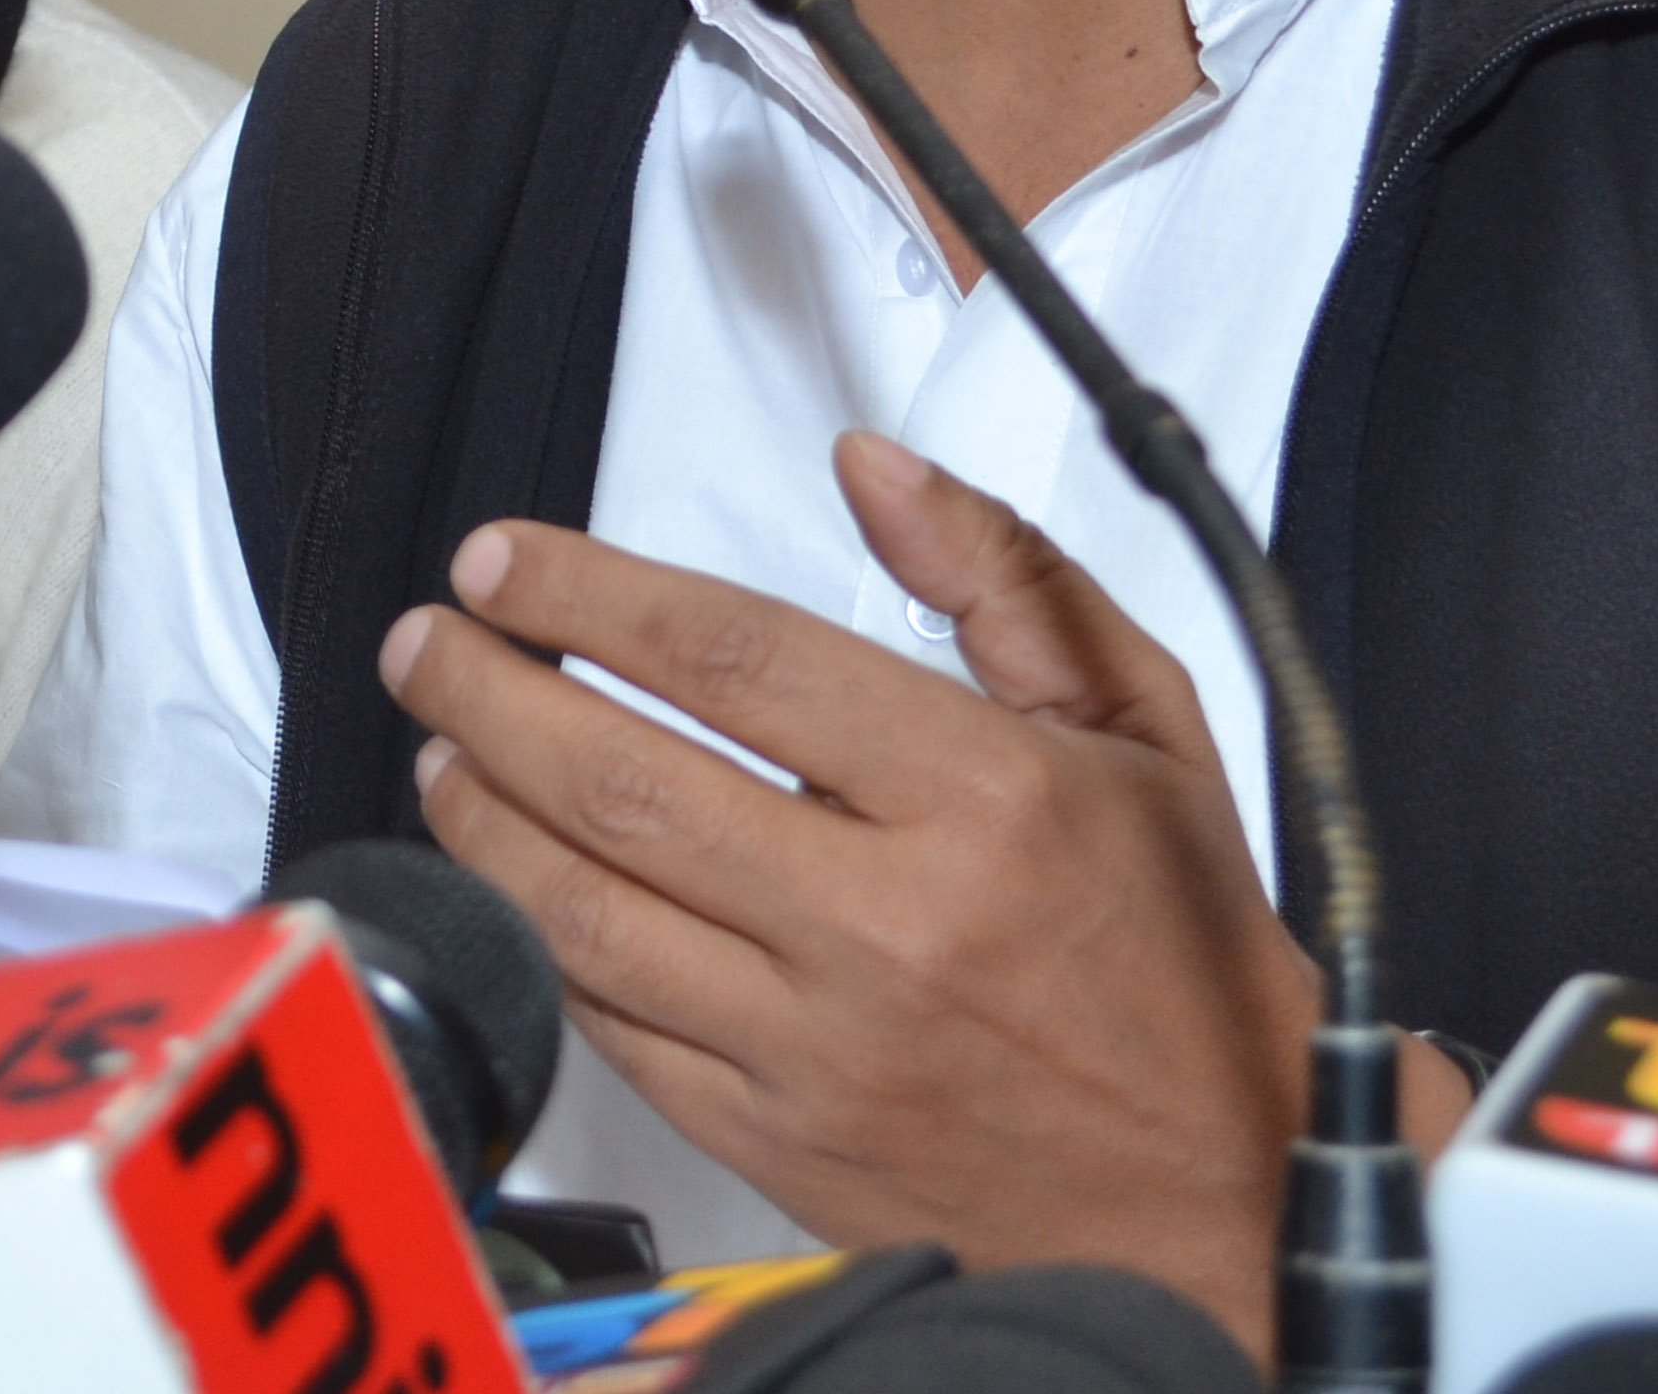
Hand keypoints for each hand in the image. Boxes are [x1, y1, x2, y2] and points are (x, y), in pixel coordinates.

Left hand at [380, 431, 1466, 1362]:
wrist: (1229, 1188)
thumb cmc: (1181, 949)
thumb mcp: (1144, 723)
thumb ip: (1005, 575)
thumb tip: (873, 469)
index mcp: (980, 795)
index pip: (732, 655)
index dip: (590, 594)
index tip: (507, 561)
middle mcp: (886, 920)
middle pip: (624, 777)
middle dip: (488, 691)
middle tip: (428, 641)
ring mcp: (819, 1044)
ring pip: (587, 911)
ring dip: (481, 818)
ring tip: (440, 748)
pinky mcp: (778, 1140)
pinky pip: (614, 1030)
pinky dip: (538, 945)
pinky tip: (509, 883)